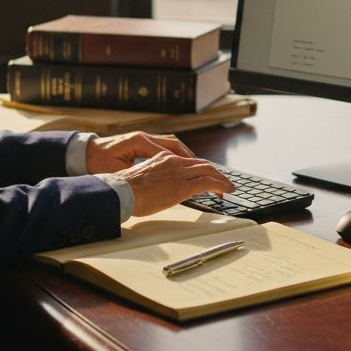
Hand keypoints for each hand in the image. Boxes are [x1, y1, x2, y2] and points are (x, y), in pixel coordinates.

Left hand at [85, 131, 195, 173]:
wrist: (85, 152)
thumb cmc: (98, 162)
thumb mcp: (115, 172)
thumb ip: (133, 175)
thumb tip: (151, 183)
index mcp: (140, 142)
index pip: (169, 151)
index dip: (184, 163)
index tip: (197, 173)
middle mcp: (145, 137)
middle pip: (175, 145)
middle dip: (191, 159)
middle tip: (205, 172)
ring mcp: (144, 139)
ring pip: (172, 145)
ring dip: (185, 156)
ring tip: (198, 170)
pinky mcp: (142, 144)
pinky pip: (165, 148)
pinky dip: (176, 156)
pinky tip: (181, 167)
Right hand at [111, 151, 234, 216]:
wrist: (121, 192)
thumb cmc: (126, 190)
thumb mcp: (143, 179)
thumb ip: (155, 179)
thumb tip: (160, 189)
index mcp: (163, 159)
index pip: (189, 161)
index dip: (201, 169)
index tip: (207, 177)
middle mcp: (173, 162)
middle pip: (202, 164)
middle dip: (215, 173)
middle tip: (223, 182)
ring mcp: (179, 173)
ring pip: (208, 171)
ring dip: (221, 179)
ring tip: (229, 187)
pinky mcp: (182, 186)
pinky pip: (207, 182)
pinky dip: (220, 185)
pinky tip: (226, 191)